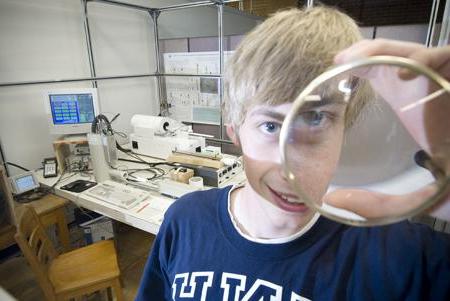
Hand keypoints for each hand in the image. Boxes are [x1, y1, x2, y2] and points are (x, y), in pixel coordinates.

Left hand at [328, 39, 449, 221]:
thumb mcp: (418, 201)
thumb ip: (379, 204)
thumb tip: (333, 200)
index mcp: (418, 111)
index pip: (386, 75)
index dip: (362, 67)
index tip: (335, 72)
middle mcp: (434, 94)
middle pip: (399, 57)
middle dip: (369, 52)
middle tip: (339, 61)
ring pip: (420, 51)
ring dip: (387, 50)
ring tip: (355, 61)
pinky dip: (427, 57)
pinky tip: (398, 75)